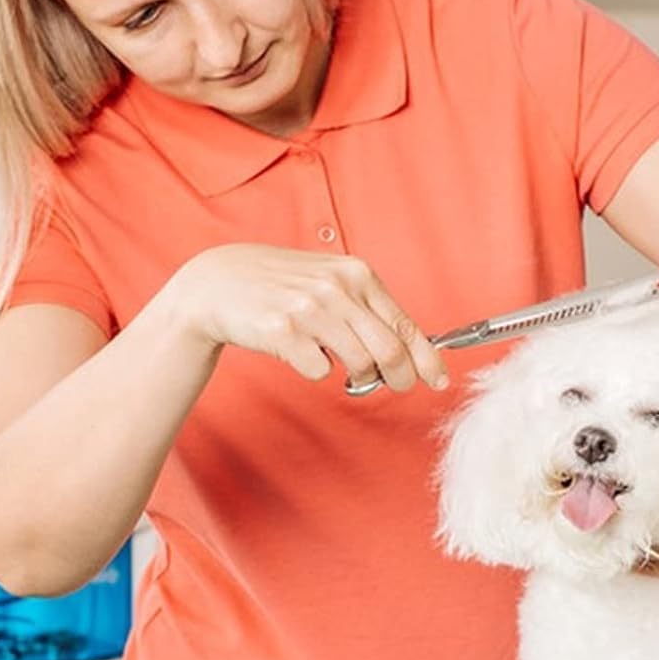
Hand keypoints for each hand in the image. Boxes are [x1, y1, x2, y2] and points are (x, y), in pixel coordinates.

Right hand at [169, 244, 448, 393]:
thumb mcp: (329, 282)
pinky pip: (319, 370)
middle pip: (390, 350)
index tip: (438, 380)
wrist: (220, 282)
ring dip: (355, 374)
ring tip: (335, 359)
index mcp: (356, 274)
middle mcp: (337, 287)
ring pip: (359, 363)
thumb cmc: (282, 286)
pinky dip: (315, 369)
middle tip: (395, 385)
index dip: (427, 357)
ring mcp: (310, 308)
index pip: (404, 324)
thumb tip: (407, 352)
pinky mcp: (284, 330)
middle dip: (399, 376)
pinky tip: (298, 350)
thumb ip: (366, 310)